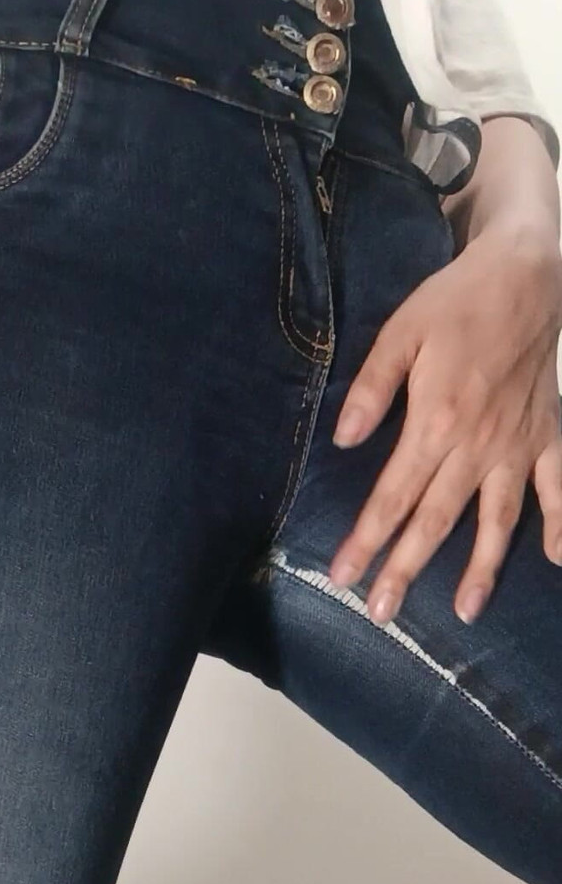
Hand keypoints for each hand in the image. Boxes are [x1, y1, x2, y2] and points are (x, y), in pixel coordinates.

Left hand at [328, 217, 561, 626]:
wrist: (528, 271)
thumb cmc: (457, 300)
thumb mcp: (401, 332)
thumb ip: (371, 388)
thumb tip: (343, 439)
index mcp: (435, 422)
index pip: (392, 497)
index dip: (366, 540)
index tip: (343, 576)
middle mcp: (478, 445)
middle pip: (436, 521)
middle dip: (406, 569)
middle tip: (381, 613)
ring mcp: (518, 445)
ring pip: (497, 519)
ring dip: (481, 568)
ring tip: (464, 612)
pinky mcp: (548, 435)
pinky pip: (559, 487)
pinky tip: (558, 560)